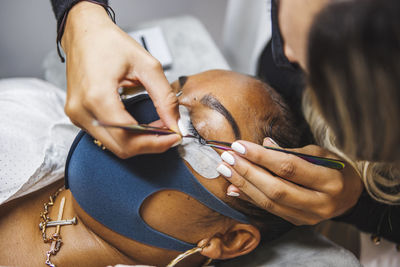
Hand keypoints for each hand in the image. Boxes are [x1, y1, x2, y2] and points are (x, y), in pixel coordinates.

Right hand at [61, 2, 179, 157]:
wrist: (83, 32)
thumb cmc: (110, 43)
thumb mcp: (146, 65)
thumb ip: (164, 97)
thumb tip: (175, 123)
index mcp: (97, 96)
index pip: (129, 137)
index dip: (156, 142)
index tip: (174, 136)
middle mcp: (82, 111)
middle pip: (121, 148)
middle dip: (150, 144)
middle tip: (169, 132)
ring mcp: (77, 115)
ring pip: (114, 146)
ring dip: (139, 142)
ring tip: (158, 126)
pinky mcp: (78, 116)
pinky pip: (105, 137)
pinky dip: (127, 136)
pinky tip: (141, 125)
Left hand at [217, 138, 362, 224]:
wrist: (351, 195)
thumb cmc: (335, 168)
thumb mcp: (320, 154)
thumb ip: (291, 151)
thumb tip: (264, 144)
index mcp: (329, 181)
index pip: (289, 168)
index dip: (261, 157)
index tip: (240, 145)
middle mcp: (320, 203)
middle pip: (276, 189)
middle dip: (248, 172)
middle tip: (228, 157)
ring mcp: (308, 216)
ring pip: (270, 203)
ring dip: (243, 185)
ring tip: (225, 170)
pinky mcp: (297, 222)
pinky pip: (269, 210)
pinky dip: (250, 198)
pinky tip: (233, 188)